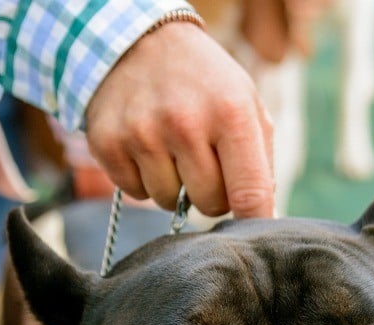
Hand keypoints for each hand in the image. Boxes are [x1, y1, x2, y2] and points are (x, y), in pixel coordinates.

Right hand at [85, 22, 274, 216]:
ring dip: (175, 186)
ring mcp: (142, 133)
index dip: (255, 221)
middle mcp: (184, 122)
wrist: (139, 40)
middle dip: (211, 193)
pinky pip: (137, 193)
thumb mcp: (245, 102)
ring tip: (172, 148)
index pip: (250, 192)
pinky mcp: (108, 143)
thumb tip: (265, 216)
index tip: (255, 236)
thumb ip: (260, 161)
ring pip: (170, 203)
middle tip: (203, 161)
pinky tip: (146, 147)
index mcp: (229, 111)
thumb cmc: (204, 83)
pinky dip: (144, 179)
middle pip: (209, 205)